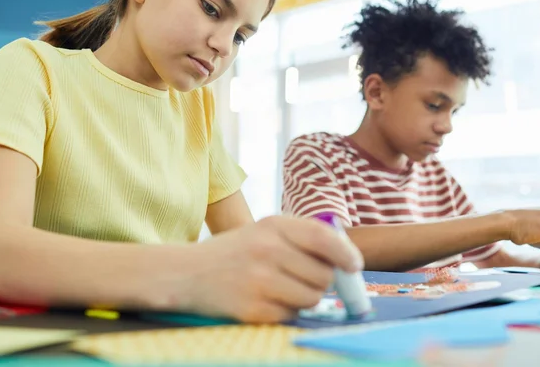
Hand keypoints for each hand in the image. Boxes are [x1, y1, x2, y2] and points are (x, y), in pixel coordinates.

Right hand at [182, 216, 363, 322]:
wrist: (185, 273)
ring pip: (311, 298)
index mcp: (272, 225)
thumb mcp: (263, 231)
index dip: (345, 253)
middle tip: (302, 278)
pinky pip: (291, 315)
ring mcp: (258, 280)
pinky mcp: (252, 309)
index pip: (323, 237)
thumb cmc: (234, 253)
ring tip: (281, 288)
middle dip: (321, 281)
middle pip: (323, 274)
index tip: (354, 266)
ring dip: (304, 298)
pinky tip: (266, 300)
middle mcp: (266, 249)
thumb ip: (301, 237)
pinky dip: (285, 312)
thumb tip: (346, 259)